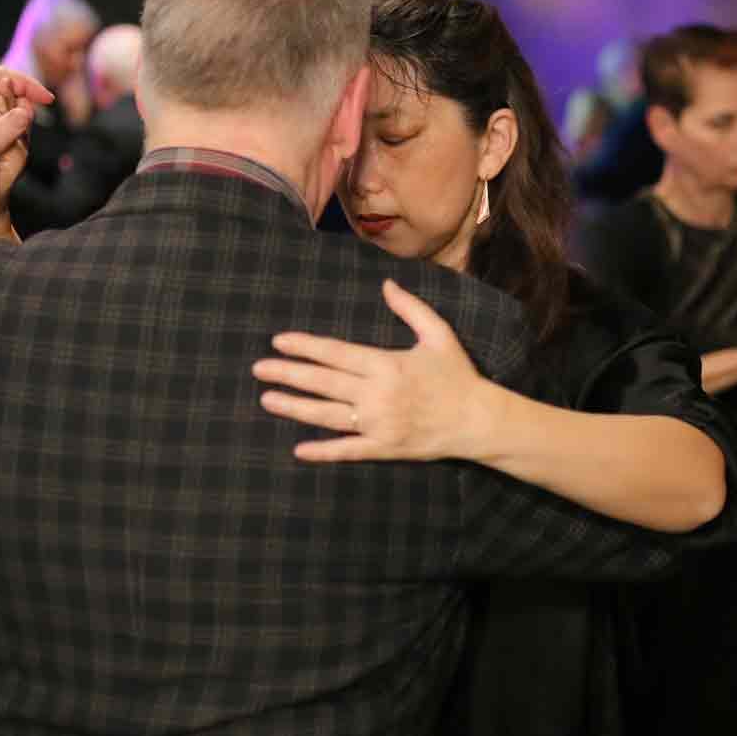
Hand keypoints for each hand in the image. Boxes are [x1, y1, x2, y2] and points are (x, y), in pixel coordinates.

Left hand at [252, 279, 494, 461]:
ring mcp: (379, 424)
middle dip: (288, 374)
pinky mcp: (384, 448)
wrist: (477, 421)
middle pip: (323, 383)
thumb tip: (386, 283)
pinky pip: (348, 451)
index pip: (335, 353)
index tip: (279, 342)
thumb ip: (411, 308)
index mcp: (387, 364)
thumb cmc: (457, 375)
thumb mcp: (439, 334)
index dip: (304, 347)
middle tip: (258, 369)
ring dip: (295, 408)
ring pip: (328, 416)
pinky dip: (323, 451)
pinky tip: (299, 449)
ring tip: (267, 400)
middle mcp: (378, 395)